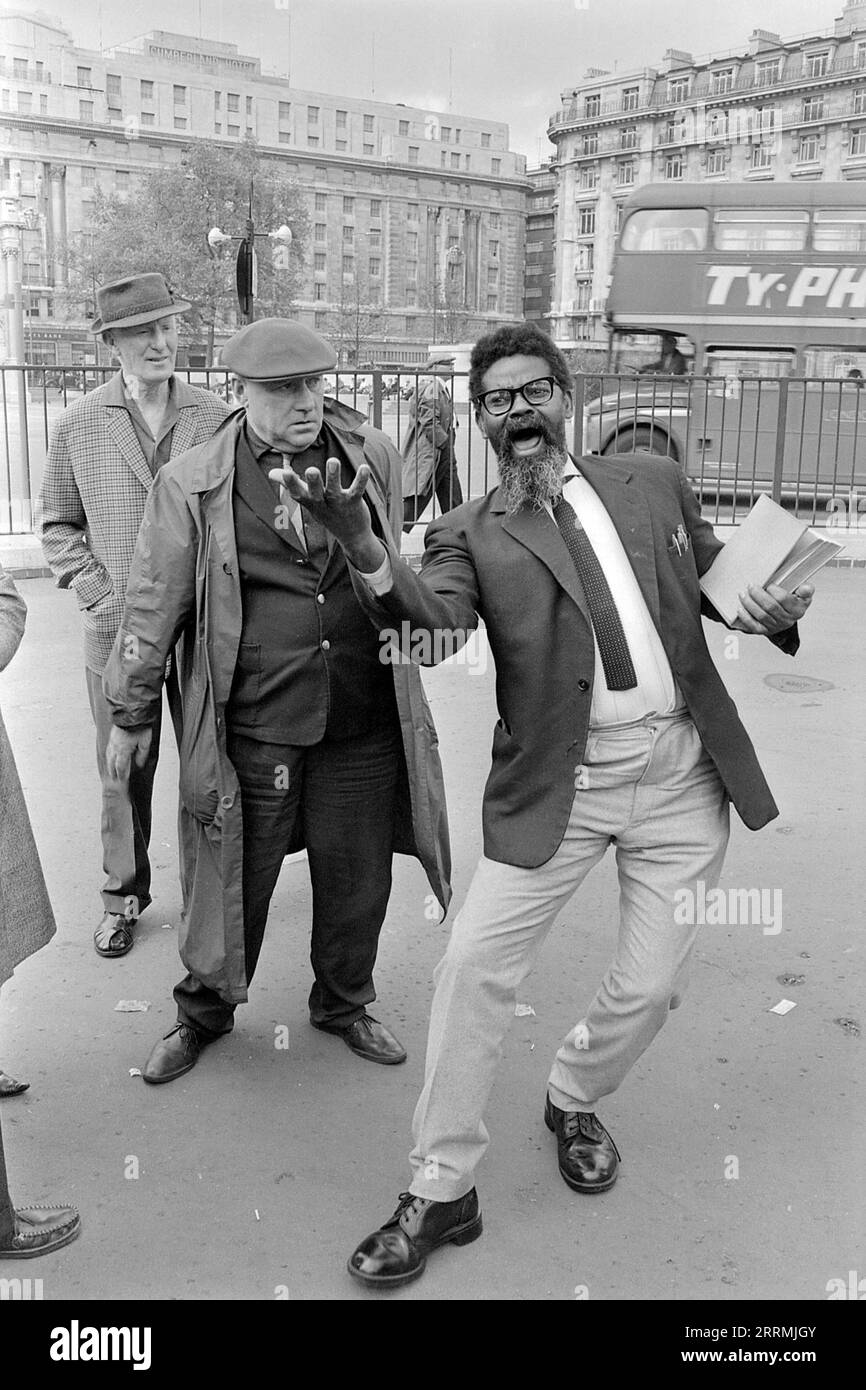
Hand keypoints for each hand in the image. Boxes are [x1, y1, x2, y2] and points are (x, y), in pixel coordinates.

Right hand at [105, 725, 151, 780]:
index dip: (121, 774)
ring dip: (109, 764)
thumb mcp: (145, 743)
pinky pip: (108, 749)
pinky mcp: (112, 735)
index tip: (122, 780)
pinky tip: (110, 755)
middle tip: (114, 778)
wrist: (131, 713)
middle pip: (112, 763)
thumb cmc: (139, 726)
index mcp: (123, 750)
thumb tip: (139, 764)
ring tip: (110, 769)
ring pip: (108, 756)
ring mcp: (112, 741)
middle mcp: (115, 747)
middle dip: (113, 772)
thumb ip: (142, 755)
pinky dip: (108, 755)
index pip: (120, 767)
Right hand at [269, 457, 385, 571]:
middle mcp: (323, 503)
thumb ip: (291, 485)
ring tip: (333, 461)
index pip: (297, 493)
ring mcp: (338, 503)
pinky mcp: (354, 502)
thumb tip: (271, 473)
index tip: (284, 472)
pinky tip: (364, 467)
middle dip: (313, 482)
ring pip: (335, 489)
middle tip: (311, 470)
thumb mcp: (308, 501)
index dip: (290, 484)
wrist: (352, 536)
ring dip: (334, 476)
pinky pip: (357, 490)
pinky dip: (361, 479)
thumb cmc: (327, 512)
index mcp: (310, 501)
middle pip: (316, 493)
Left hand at [732, 582, 813, 636]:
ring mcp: (776, 627)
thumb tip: (807, 588)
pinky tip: (740, 609)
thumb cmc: (793, 601)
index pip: (784, 599)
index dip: (774, 591)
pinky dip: (745, 617)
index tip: (769, 585)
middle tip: (751, 586)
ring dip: (749, 604)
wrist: (787, 616)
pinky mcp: (765, 631)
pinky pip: (753, 626)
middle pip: (770, 607)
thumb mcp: (803, 594)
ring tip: (743, 594)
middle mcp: (787, 620)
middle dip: (758, 595)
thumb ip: (805, 590)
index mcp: (797, 609)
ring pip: (761, 615)